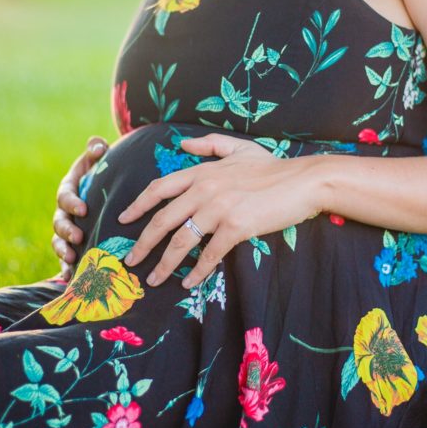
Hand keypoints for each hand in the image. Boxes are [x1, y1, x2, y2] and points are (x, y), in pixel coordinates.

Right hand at [52, 135, 108, 280]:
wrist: (105, 188)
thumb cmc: (101, 171)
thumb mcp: (98, 159)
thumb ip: (95, 151)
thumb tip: (97, 145)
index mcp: (69, 189)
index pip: (65, 196)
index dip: (72, 203)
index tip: (83, 209)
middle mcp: (64, 211)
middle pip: (59, 222)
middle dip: (66, 231)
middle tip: (78, 237)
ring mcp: (67, 229)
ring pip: (59, 242)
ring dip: (63, 252)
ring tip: (72, 260)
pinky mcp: (73, 245)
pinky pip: (66, 259)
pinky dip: (67, 268)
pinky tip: (70, 279)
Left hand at [116, 133, 321, 289]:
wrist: (303, 181)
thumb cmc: (273, 167)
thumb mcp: (239, 148)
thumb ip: (209, 145)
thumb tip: (182, 144)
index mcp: (202, 172)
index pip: (159, 188)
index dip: (138, 205)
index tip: (123, 220)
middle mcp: (204, 189)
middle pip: (162, 220)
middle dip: (142, 244)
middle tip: (129, 261)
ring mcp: (219, 208)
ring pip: (180, 241)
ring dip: (164, 264)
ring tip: (154, 280)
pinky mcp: (236, 227)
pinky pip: (209, 254)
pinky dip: (196, 271)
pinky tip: (188, 283)